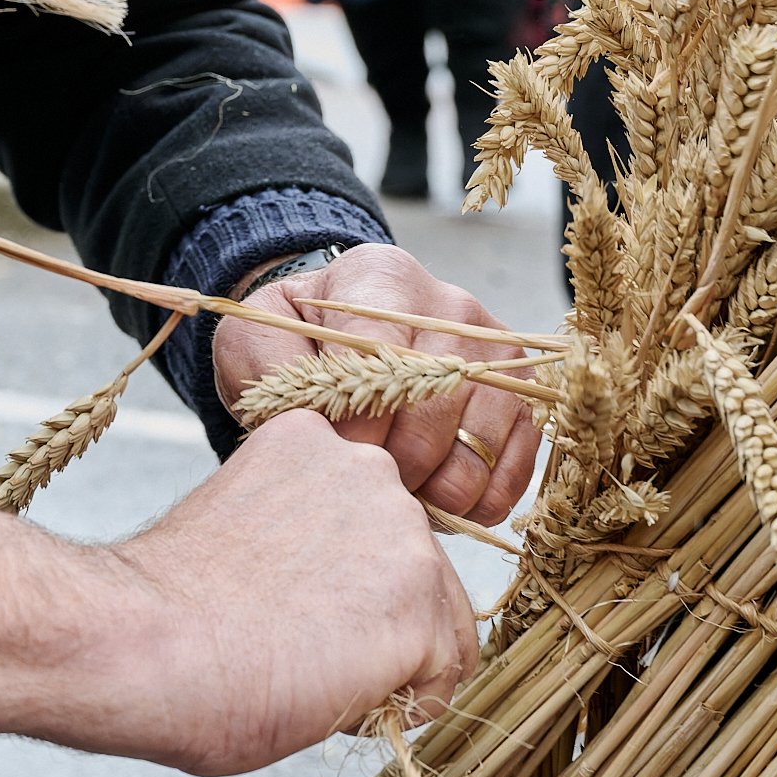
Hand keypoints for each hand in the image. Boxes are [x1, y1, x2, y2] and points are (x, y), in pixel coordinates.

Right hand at [0, 415, 477, 770]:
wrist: (148, 641)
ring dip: (396, 657)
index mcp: (316, 439)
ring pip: (439, 617)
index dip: (342, 578)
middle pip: (412, 560)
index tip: (294, 608)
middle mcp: (371, 468)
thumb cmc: (170, 601)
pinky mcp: (419, 606)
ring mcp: (403, 534)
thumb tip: (330, 580)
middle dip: (377, 613)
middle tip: (306, 648)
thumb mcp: (242, 521)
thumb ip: (299, 526)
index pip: (369, 515)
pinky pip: (444, 676)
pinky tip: (340, 699)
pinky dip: (406, 703)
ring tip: (318, 674)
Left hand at [213, 243, 538, 527]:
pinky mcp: (520, 393)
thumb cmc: (297, 341)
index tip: (334, 453)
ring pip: (478, 444)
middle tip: (362, 484)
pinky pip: (515, 464)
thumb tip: (319, 422)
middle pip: (433, 410)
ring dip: (438, 491)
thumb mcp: (256, 337)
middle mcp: (448, 304)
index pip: (379, 358)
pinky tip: (440, 499)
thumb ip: (270, 366)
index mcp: (380, 277)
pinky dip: (481, 498)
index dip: (354, 421)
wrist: (339, 331)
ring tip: (399, 492)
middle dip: (393, 467)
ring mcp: (491, 349)